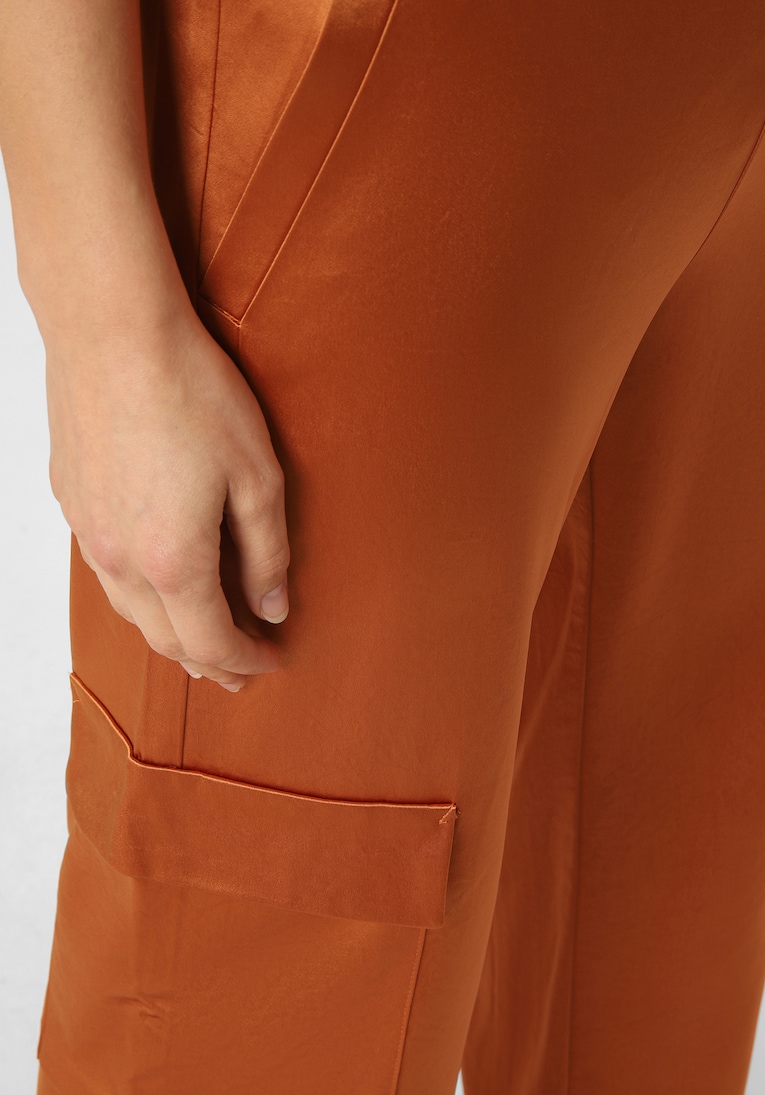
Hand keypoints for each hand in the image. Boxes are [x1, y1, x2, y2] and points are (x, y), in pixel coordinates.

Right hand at [45, 307, 288, 691]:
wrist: (112, 332)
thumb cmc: (192, 394)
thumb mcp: (257, 477)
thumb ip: (267, 552)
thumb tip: (272, 606)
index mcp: (174, 561)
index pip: (213, 642)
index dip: (245, 662)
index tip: (271, 662)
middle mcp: (121, 560)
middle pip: (166, 639)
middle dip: (207, 663)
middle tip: (237, 672)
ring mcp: (88, 533)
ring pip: (130, 611)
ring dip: (169, 634)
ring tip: (199, 640)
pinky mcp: (71, 502)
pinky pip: (106, 572)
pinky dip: (140, 595)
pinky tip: (157, 581)